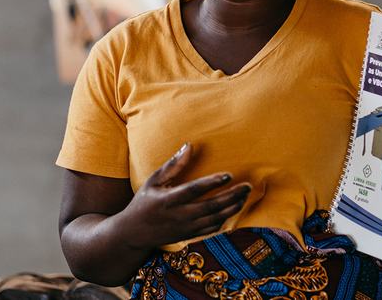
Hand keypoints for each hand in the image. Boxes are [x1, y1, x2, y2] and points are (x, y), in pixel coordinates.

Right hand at [114, 144, 250, 249]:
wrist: (133, 233)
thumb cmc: (144, 202)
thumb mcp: (153, 181)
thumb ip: (172, 165)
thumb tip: (189, 145)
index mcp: (168, 199)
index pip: (194, 190)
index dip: (212, 183)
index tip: (229, 175)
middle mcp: (179, 215)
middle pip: (211, 206)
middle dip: (232, 196)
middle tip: (248, 186)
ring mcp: (186, 228)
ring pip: (215, 219)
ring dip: (233, 207)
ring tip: (245, 195)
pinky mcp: (189, 235)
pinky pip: (212, 228)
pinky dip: (225, 219)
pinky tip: (233, 208)